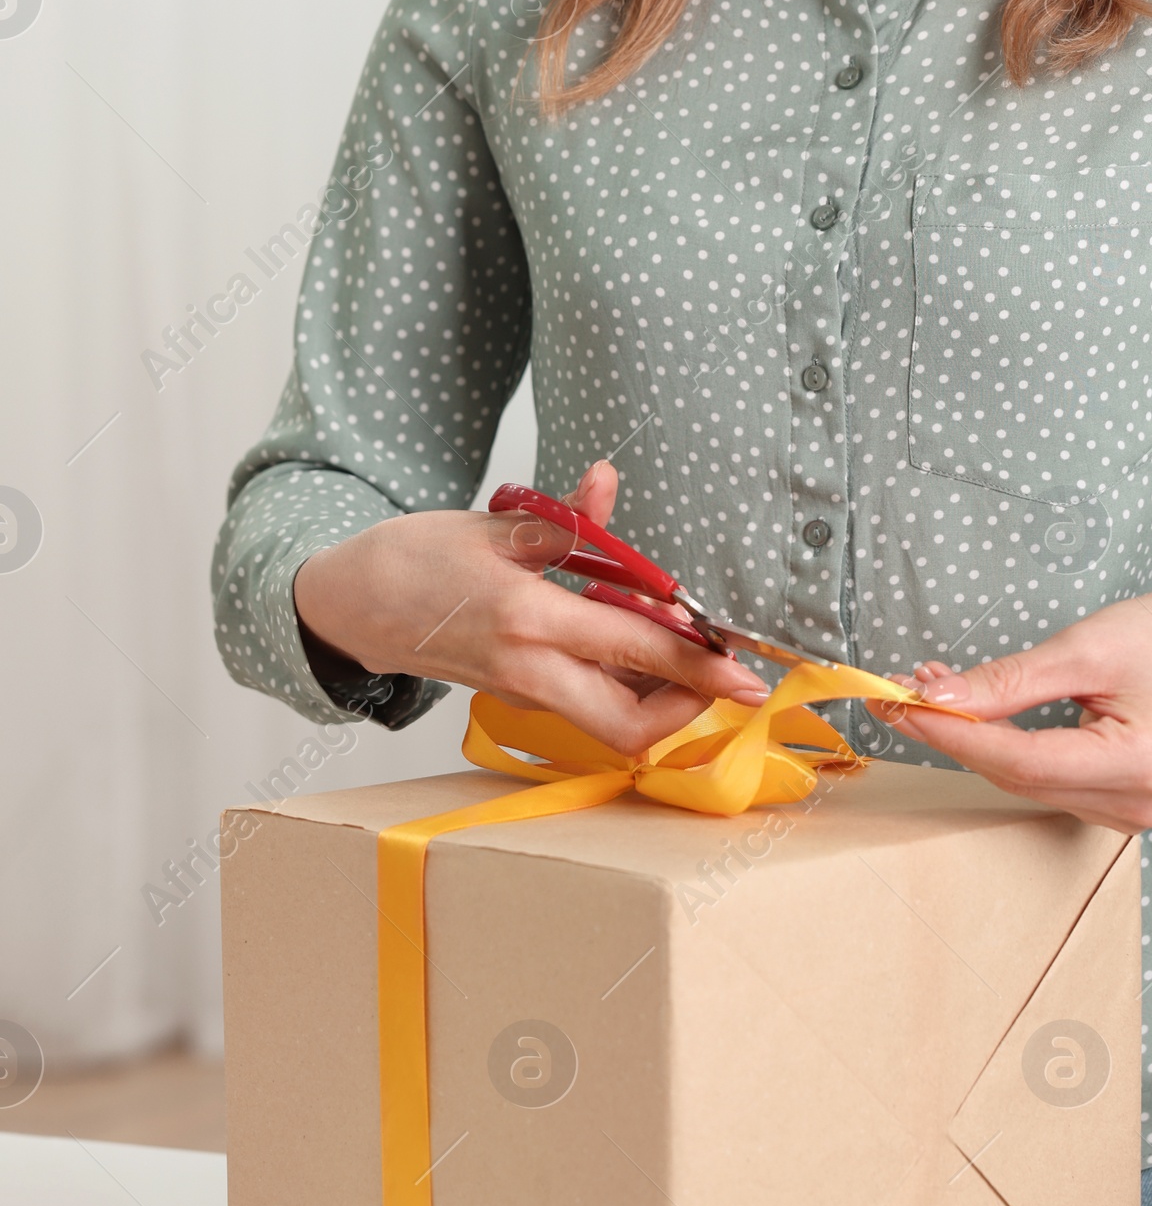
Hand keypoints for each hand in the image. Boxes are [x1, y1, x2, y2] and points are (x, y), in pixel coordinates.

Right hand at [291, 459, 768, 753]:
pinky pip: (583, 706)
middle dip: (685, 709)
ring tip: (680, 654)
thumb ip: (565, 517)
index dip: (701, 667)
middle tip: (720, 674)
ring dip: (654, 700)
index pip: (639, 650)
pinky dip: (619, 688)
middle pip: (628, 725)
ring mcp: (521, 691)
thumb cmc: (418, 557)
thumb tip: (607, 480)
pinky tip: (632, 649)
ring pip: (608, 722)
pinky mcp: (514, 696)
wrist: (351, 602)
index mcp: (530, 618)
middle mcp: (529, 669)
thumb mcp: (496, 526)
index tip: (747, 675)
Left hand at [866, 586, 1151, 831]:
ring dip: (973, 739)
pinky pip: (1042, 781)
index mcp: (1144, 765)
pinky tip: (974, 715)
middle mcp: (1140, 804)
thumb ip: (1010, 681)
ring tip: (932, 689)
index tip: (897, 702)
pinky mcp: (1118, 806)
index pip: (1023, 760)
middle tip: (900, 689)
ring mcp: (1132, 815)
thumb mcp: (1085, 645)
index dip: (953, 734)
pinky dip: (1003, 748)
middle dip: (954, 732)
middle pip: (1018, 776)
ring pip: (1024, 782)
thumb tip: (937, 700)